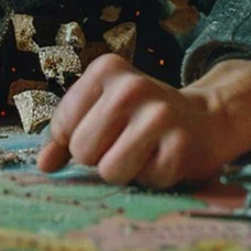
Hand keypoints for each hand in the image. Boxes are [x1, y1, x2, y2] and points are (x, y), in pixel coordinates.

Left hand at [36, 53, 228, 188]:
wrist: (206, 120)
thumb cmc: (140, 117)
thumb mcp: (100, 111)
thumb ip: (64, 135)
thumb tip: (44, 165)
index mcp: (105, 70)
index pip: (62, 126)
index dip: (73, 141)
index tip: (101, 131)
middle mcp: (132, 86)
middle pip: (82, 150)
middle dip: (98, 157)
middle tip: (124, 143)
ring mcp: (160, 114)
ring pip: (110, 170)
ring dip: (124, 171)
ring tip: (143, 151)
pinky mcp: (182, 145)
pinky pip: (145, 180)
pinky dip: (152, 177)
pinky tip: (165, 157)